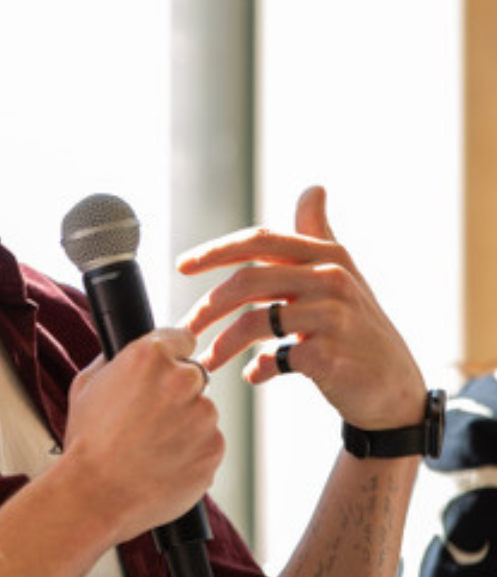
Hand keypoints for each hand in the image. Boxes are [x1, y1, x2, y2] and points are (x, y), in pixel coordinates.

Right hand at [60, 328, 222, 542]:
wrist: (96, 494)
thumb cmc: (87, 442)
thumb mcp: (86, 384)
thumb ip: (111, 360)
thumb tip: (122, 353)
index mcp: (149, 356)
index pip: (181, 337)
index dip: (171, 353)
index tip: (166, 368)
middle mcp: (182, 379)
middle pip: (192, 375)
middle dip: (176, 392)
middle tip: (149, 417)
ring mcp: (203, 415)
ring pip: (201, 411)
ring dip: (186, 423)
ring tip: (152, 446)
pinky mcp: (214, 448)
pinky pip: (208, 442)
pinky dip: (193, 451)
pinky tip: (164, 462)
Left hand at [177, 186, 424, 429]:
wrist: (396, 387)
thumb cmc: (357, 328)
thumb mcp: (341, 276)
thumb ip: (317, 235)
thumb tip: (314, 189)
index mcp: (327, 255)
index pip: (259, 241)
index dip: (215, 250)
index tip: (181, 265)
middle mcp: (331, 279)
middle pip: (248, 280)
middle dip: (208, 305)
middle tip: (186, 327)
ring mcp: (333, 316)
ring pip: (256, 321)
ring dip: (223, 344)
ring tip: (207, 361)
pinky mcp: (331, 354)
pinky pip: (276, 357)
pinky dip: (259, 369)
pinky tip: (253, 375)